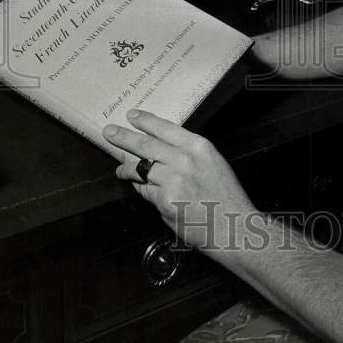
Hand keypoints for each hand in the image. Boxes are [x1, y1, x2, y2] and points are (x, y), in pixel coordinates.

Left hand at [102, 110, 256, 252]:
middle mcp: (184, 160)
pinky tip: (139, 188)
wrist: (233, 226)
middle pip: (145, 145)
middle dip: (123, 138)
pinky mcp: (164, 201)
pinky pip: (145, 191)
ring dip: (126, 169)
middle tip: (109, 133)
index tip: (132, 116)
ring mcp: (172, 181)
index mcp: (198, 146)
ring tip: (120, 169)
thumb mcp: (212, 163)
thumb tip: (160, 150)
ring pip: (140, 169)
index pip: (164, 127)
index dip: (144, 121)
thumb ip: (188, 154)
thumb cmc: (225, 196)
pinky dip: (141, 189)